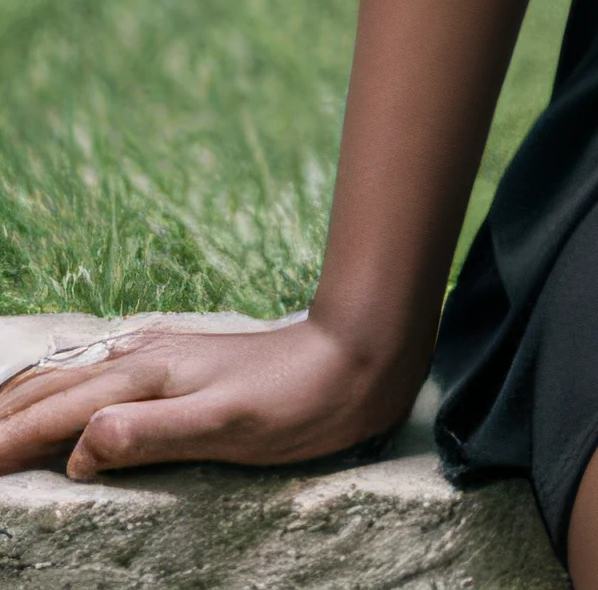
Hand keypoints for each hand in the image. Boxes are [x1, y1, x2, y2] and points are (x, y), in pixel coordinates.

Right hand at [0, 311, 421, 481]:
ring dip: (22, 404)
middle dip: (0, 421)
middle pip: (46, 390)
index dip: (4, 445)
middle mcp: (140, 361)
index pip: (51, 416)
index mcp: (143, 379)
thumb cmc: (292, 399)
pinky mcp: (173, 365)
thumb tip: (76, 453)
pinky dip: (57, 395)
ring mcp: (156, 358)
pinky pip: (94, 377)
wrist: (350, 355)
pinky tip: (60, 404)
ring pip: (67, 378)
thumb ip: (147, 435)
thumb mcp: (224, 427)